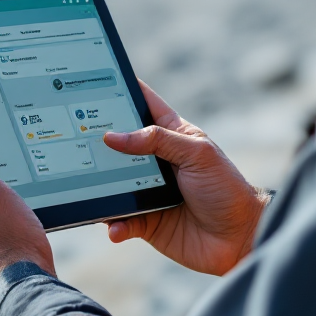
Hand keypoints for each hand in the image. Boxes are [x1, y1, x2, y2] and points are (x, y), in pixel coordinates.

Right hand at [102, 82, 270, 275]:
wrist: (240, 238)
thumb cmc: (226, 188)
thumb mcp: (197, 154)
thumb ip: (158, 140)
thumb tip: (114, 136)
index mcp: (172, 136)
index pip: (144, 105)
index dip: (123, 91)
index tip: (98, 77)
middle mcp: (156, 161)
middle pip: (119, 145)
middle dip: (99, 141)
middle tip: (75, 136)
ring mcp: (148, 191)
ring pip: (113, 184)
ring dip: (100, 186)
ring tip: (87, 186)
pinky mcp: (146, 221)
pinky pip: (121, 220)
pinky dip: (115, 224)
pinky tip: (115, 227)